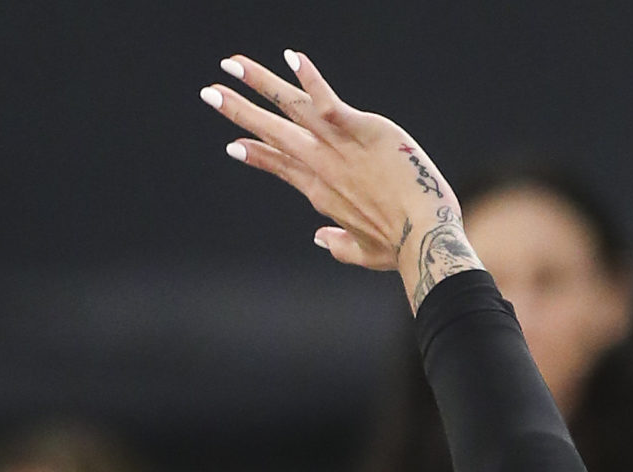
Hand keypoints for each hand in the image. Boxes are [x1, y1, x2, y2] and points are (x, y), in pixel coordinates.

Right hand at [202, 51, 481, 311]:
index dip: (257, 154)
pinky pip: (329, 100)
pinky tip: (293, 57)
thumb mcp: (364, 253)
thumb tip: (320, 239)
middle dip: (238, 111)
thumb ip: (339, 245)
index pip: (280, 166)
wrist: (424, 237)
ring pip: (291, 107)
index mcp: (320, 192)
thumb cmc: (401, 248)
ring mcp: (338, 146)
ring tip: (232, 64)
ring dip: (260, 82)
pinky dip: (310, 79)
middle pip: (273, 131)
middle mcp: (321, 165)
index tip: (235, 144)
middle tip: (209, 92)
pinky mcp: (361, 130)